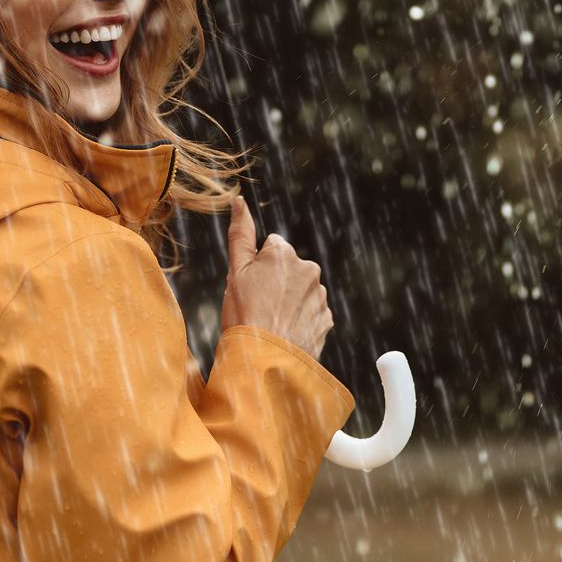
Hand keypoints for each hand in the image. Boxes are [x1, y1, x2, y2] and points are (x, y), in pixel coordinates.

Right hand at [220, 194, 333, 358]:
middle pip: (288, 268)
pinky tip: (286, 333)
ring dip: (289, 301)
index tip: (251, 288)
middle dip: (276, 282)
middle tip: (260, 306)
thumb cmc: (244, 316)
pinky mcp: (326, 318)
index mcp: (283, 253)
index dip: (257, 268)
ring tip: (272, 322)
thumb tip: (239, 200)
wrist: (266, 361)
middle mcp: (308, 268)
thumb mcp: (234, 273)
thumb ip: (240, 233)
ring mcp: (320, 295)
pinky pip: (311, 312)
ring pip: (300, 290)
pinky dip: (300, 320)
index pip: (270, 248)